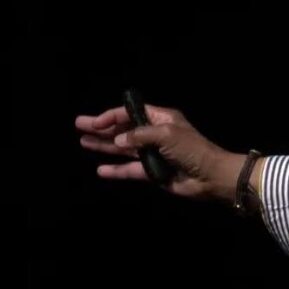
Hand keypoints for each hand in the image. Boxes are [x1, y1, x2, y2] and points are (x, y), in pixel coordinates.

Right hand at [75, 102, 245, 204]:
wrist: (210, 176)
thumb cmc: (192, 150)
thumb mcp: (166, 135)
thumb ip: (139, 136)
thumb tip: (118, 141)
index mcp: (162, 119)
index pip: (131, 112)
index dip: (112, 116)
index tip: (94, 122)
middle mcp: (155, 134)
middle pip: (123, 129)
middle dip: (102, 127)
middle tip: (78, 125)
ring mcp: (153, 153)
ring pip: (123, 148)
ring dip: (104, 146)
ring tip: (82, 142)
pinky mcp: (152, 172)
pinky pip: (130, 169)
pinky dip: (116, 170)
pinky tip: (100, 169)